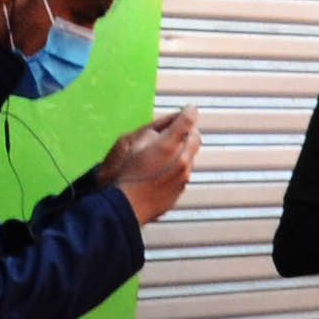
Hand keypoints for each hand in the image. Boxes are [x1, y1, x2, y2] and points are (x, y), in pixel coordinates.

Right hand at [96, 110, 203, 225]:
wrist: (123, 208)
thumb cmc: (123, 175)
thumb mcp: (130, 142)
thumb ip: (152, 129)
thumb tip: (167, 124)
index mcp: (169, 145)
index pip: (188, 119)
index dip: (188, 112)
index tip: (187, 110)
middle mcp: (182, 161)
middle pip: (195, 138)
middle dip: (187, 133)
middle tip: (173, 134)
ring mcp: (183, 178)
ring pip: (190, 157)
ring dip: (181, 152)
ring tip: (160, 158)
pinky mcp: (179, 192)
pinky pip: (183, 175)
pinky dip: (176, 170)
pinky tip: (158, 174)